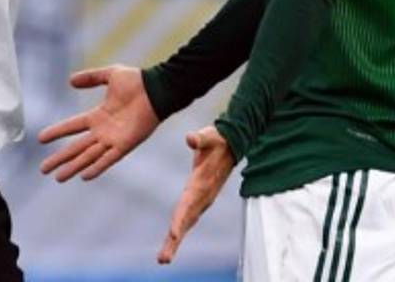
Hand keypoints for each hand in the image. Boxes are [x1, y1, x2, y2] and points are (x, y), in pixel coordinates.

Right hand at [38, 65, 159, 181]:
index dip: (57, 132)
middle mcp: (103, 131)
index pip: (73, 126)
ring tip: (58, 178)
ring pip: (88, 156)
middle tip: (44, 169)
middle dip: (60, 158)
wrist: (157, 88)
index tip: (40, 139)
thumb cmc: (137, 81)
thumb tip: (70, 80)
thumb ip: (91, 77)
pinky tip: (84, 176)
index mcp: (99, 116)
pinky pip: (108, 159)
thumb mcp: (110, 75)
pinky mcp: (125, 144)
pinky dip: (96, 167)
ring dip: (73, 167)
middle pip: (76, 148)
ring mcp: (113, 139)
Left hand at [158, 125, 235, 263]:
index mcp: (201, 184)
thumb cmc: (217, 139)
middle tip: (163, 260)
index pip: (189, 205)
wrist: (232, 144)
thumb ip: (199, 138)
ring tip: (164, 258)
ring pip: (187, 223)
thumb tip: (191, 138)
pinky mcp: (200, 199)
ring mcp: (202, 200)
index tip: (173, 235)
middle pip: (186, 221)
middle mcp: (202, 196)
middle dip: (175, 241)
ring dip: (175, 241)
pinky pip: (188, 218)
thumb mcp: (208, 135)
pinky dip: (179, 230)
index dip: (181, 220)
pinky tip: (172, 241)